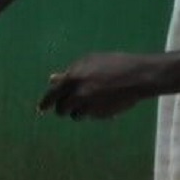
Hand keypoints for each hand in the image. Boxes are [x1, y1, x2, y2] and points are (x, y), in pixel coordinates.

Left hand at [38, 52, 159, 119]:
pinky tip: (105, 102)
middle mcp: (78, 93)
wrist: (138, 76)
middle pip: (61, 109)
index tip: (41, 109)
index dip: (46, 103)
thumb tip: (51, 79)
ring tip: (92, 101)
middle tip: (70, 105)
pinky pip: (91, 116)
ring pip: (75, 115)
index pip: (52, 94)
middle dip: (64, 108)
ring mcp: (89, 106)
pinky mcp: (100, 115)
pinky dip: (94, 112)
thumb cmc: (113, 65)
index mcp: (73, 77)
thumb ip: (70, 72)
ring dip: (79, 111)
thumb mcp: (90, 62)